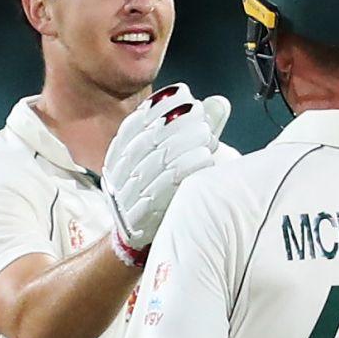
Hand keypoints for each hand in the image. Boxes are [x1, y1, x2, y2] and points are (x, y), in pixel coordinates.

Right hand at [102, 83, 231, 264]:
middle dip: (176, 125)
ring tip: (208, 138)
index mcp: (120, 153)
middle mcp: (119, 172)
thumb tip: (219, 103)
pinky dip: (185, 171)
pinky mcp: (139, 215)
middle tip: (203, 121)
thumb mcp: (171, 159)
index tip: (186, 96)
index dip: (161, 107)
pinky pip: (163, 189)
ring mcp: (126, 194)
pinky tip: (205, 161)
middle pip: (146, 140)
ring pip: (155, 162)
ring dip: (184, 146)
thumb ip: (195, 131)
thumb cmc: (161, 194)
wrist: (137, 241)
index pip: (136, 123)